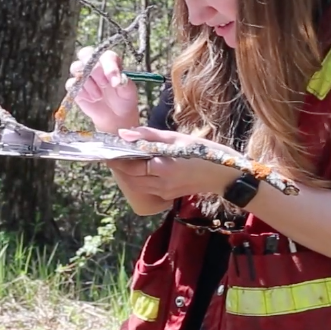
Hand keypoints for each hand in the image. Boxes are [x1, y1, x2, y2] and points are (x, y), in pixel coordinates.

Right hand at [65, 46, 139, 132]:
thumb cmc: (123, 98)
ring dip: (88, 83)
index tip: (115, 83)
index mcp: (110, 60)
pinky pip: (70, 83)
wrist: (114, 115)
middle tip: (104, 84)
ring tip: (99, 96)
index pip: (105, 56)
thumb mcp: (128, 91)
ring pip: (76, 67)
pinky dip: (81, 92)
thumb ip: (124, 83)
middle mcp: (94, 63)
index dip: (109, 67)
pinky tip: (92, 99)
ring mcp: (83, 74)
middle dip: (94, 69)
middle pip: (85, 54)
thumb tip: (117, 81)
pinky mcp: (75, 86)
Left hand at [106, 127, 240, 200]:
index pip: (130, 166)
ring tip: (122, 159)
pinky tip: (138, 167)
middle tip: (112, 152)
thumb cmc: (203, 152)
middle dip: (119, 167)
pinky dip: (137, 179)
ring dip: (126, 174)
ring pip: (135, 186)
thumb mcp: (177, 138)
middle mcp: (160, 184)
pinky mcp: (167, 196)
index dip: (116, 158)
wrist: (224, 176)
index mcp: (163, 169)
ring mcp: (163, 193)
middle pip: (130, 178)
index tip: (106, 148)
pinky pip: (145, 189)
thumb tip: (124, 133)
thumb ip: (148, 136)